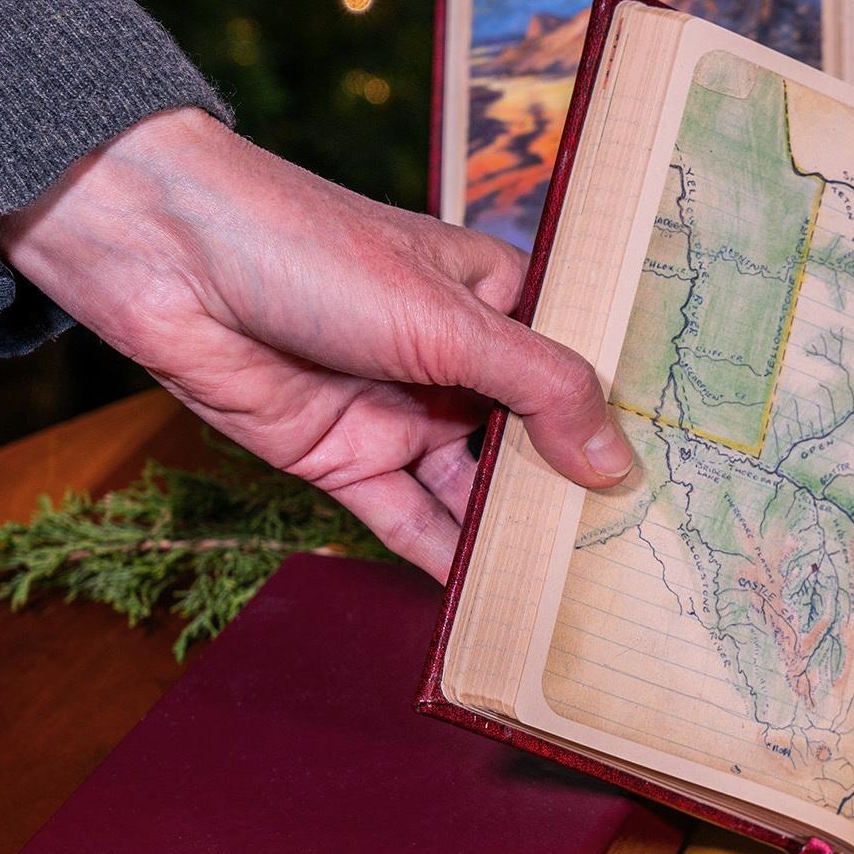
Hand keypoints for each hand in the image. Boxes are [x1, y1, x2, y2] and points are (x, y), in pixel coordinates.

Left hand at [0, 108, 633, 578]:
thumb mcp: (451, 318)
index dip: (623, 419)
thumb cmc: (314, 250)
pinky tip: (494, 604)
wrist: (168, 258)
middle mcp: (456, 361)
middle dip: (577, 492)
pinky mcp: (345, 462)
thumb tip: (616, 464)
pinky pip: (408, 523)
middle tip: (650, 556)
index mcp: (495, 301)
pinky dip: (446, 562)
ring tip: (584, 593)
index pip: (576, 369)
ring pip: (475, 491)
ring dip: (518, 538)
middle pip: (532, 441)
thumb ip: (540, 390)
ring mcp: (403, 414)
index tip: (686, 476)